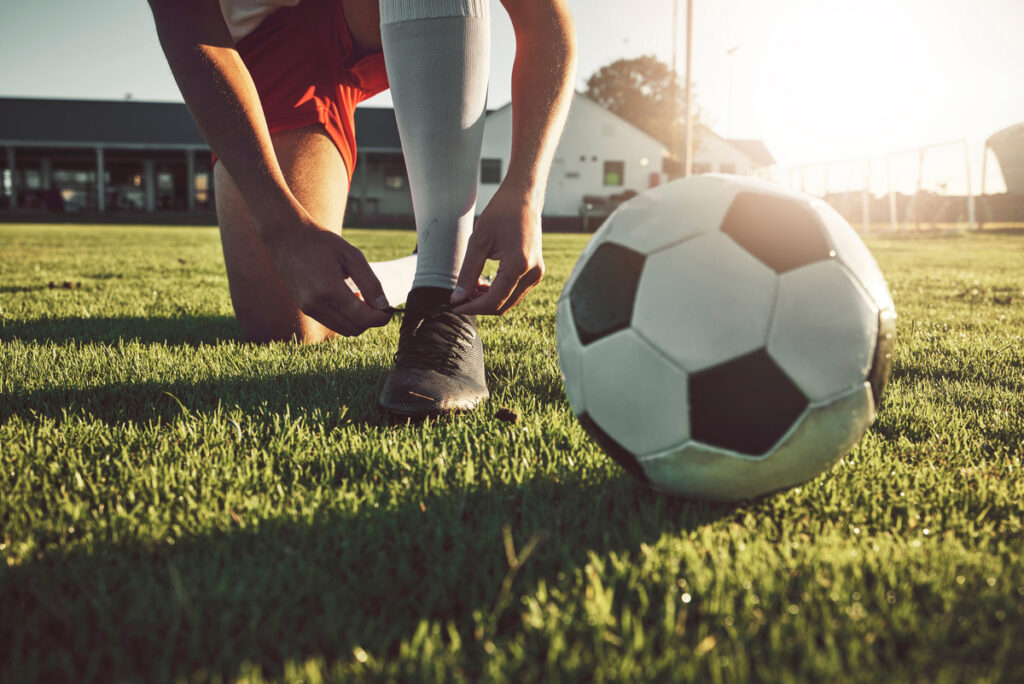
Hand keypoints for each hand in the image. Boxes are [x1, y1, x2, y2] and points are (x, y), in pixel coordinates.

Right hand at [265, 216, 391, 335]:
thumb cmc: (322, 243)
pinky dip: (345, 318)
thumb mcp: (352, 256)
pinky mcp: (305, 308)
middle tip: (378, 302)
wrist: (288, 238)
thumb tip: (384, 306)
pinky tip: (348, 299)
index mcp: (329, 290)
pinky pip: (333, 323)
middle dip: (371, 320)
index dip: (381, 318)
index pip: (363, 318)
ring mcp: (309, 308)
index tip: (390, 310)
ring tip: (361, 298)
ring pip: (344, 329)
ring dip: (358, 320)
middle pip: (355, 328)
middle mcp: (316, 304)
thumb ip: (370, 282)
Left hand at [451, 188, 544, 314]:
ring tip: (469, 288)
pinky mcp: (536, 272)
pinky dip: (498, 293)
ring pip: (509, 301)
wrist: (524, 198)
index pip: (493, 300)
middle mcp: (532, 273)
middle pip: (502, 305)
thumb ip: (468, 272)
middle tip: (459, 298)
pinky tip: (483, 284)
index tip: (454, 306)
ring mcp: (537, 274)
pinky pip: (515, 292)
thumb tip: (457, 298)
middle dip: (479, 305)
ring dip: (488, 300)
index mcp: (519, 265)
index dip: (472, 307)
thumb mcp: (478, 242)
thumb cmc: (501, 213)